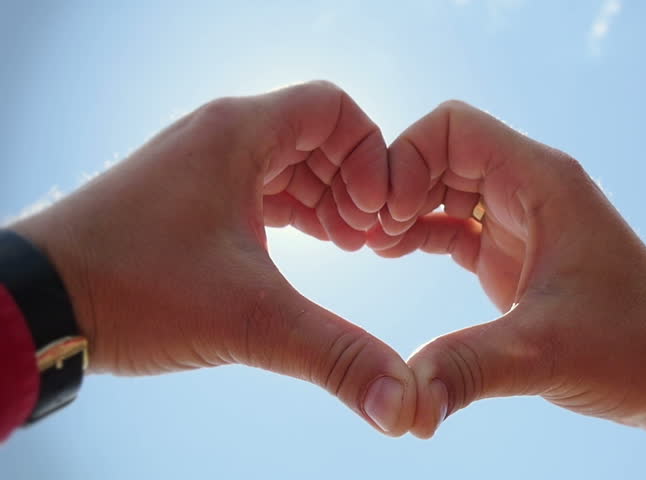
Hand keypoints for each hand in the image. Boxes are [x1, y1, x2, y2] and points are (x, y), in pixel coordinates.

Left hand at [10, 81, 415, 435]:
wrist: (36, 302)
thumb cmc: (130, 288)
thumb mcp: (251, 320)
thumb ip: (335, 355)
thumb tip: (401, 403)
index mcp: (237, 134)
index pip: (334, 109)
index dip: (370, 156)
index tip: (373, 214)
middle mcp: (220, 138)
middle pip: (317, 137)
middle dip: (352, 187)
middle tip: (367, 241)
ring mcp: (201, 166)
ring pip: (289, 164)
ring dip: (327, 202)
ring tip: (347, 249)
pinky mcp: (189, 197)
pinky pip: (260, 187)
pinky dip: (294, 212)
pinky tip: (310, 249)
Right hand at [368, 101, 645, 449]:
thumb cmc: (632, 346)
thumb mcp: (542, 352)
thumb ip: (466, 368)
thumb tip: (402, 405)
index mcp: (541, 181)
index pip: (454, 128)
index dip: (408, 157)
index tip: (389, 213)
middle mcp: (527, 188)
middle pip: (439, 153)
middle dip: (395, 183)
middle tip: (364, 233)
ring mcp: (517, 220)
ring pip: (441, 187)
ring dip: (402, 209)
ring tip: (369, 244)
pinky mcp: (509, 252)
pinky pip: (451, 223)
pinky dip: (417, 231)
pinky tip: (389, 253)